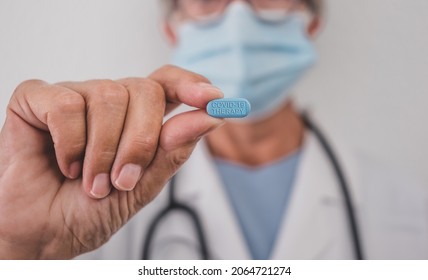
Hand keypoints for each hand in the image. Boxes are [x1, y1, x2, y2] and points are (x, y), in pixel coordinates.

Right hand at [0, 65, 223, 258]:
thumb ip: (173, 150)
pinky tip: (63, 164)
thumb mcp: (143, 186)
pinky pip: (66, 104)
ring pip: (108, 96)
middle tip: (122, 180)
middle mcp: (109, 101)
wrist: (45, 234)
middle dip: (140, 141)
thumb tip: (209, 117)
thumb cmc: (91, 209)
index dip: (191, 85)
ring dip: (103, 151)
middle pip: (145, 90)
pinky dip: (70, 144)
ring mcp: (75, 96)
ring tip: (91, 181)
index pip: (168, 83)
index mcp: (137, 118)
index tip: (213, 100)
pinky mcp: (37, 99)